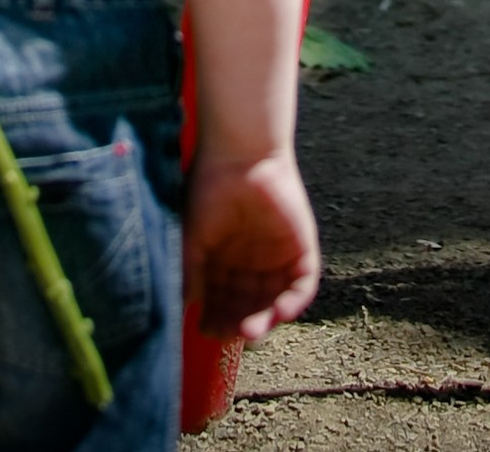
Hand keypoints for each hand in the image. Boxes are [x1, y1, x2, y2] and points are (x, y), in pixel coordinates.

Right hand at [186, 150, 321, 340]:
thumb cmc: (208, 189)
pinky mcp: (301, 246)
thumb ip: (190, 273)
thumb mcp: (191, 237)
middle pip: (249, 306)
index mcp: (226, 261)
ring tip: (250, 331)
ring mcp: (277, 256)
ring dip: (265, 320)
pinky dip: (294, 301)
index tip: (206, 331)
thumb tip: (186, 310)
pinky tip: (279, 313)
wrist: (239, 153)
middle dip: (239, 324)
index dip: (217, 319)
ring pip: (274, 301)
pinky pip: (303, 283)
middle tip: (228, 335)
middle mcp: (251, 262)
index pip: (224, 301)